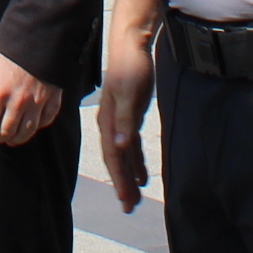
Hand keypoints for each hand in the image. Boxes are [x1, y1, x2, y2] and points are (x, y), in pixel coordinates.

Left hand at [0, 51, 65, 147]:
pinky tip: (31, 126)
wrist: (39, 36)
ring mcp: (37, 103)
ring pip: (26, 132)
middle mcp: (17, 103)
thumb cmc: (10, 50)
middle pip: (6, 132)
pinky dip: (37, 127)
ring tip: (11, 139)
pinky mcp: (53, 100)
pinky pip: (45, 121)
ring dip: (16, 138)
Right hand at [97, 28, 154, 211]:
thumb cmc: (131, 68)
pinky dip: (136, 160)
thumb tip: (120, 148)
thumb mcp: (130, 95)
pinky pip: (131, 144)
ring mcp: (120, 120)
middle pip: (116, 160)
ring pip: (124, 155)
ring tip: (135, 196)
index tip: (125, 202)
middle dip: (122, 185)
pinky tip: (143, 173)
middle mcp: (112, 124)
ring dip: (129, 175)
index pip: (114, 158)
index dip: (119, 181)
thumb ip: (125, 122)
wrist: (131, 44)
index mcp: (110, 122)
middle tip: (129, 208)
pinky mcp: (130, 114)